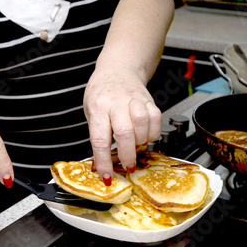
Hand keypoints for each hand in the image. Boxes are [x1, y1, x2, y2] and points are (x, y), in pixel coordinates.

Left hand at [84, 67, 161, 184]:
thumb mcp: (91, 111)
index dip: (104, 162)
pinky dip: (153, 132)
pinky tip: (145, 134)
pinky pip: (156, 119)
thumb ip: (97, 135)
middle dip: (127, 155)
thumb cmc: (102, 93)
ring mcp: (134, 100)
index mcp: (98, 107)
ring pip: (142, 124)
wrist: (118, 69)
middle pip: (124, 132)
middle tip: (128, 165)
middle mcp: (116, 102)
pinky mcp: (149, 100)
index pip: (100, 139)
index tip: (107, 177)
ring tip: (136, 145)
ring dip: (140, 141)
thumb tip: (100, 164)